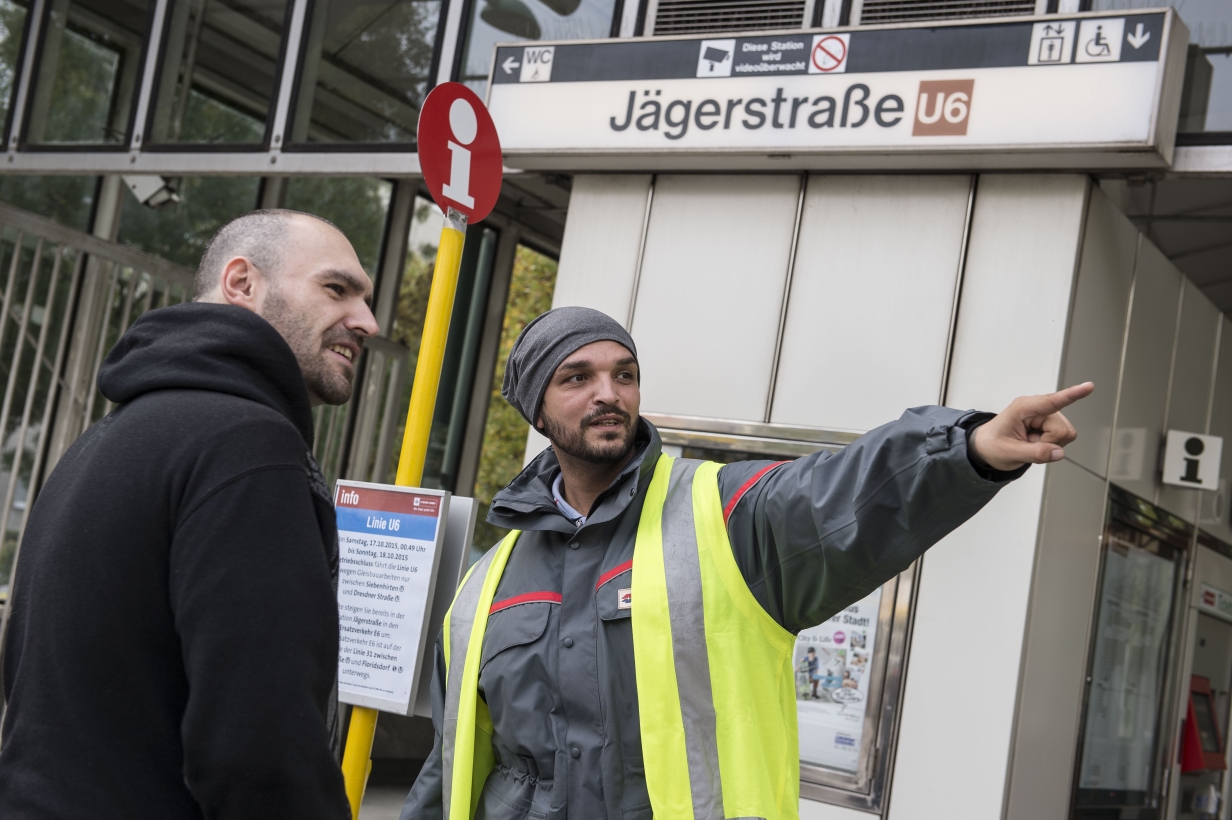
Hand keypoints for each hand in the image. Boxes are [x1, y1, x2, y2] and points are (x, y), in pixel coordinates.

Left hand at [970, 383, 1094, 471]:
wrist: (987, 447)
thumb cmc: (993, 444)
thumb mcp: (1009, 453)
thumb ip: (1034, 453)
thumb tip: (1058, 452)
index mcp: (1024, 408)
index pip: (1051, 401)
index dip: (1072, 394)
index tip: (1089, 386)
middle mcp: (1038, 408)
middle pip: (1062, 430)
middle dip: (1048, 442)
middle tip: (1027, 444)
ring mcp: (1046, 416)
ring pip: (1066, 434)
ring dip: (1049, 444)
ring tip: (1030, 443)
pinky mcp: (1051, 423)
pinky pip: (1063, 439)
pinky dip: (1051, 445)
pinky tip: (1036, 443)